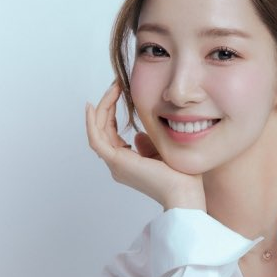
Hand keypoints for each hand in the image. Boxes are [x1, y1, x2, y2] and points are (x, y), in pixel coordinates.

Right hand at [85, 82, 206, 210]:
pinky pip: (96, 139)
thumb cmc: (180, 178)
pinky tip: (93, 105)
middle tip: (115, 84)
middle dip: (107, 105)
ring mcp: (115, 164)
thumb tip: (138, 135)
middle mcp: (118, 165)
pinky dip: (92, 122)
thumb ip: (148, 145)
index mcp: (128, 164)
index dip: (113, 112)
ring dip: (102, 107)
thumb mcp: (162, 154)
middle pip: (103, 130)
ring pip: (98, 131)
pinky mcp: (116, 161)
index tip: (120, 92)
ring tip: (112, 88)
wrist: (184, 193)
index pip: (112, 134)